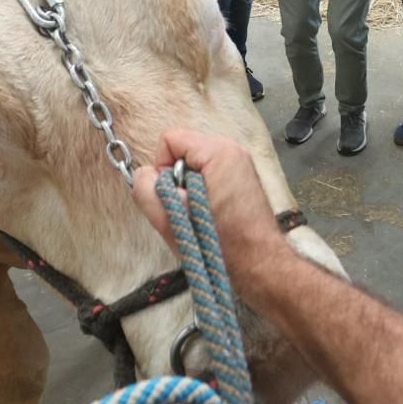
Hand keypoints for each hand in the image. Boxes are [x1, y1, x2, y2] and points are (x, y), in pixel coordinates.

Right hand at [134, 128, 295, 290]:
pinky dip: (201, 191)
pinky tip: (211, 213)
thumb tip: (144, 174)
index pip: (170, 140)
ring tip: (200, 213)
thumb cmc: (220, 245)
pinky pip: (207, 173)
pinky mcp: (242, 176)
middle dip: (176, 180)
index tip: (175, 199)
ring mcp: (240, 162)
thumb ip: (146, 190)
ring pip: (193, 164)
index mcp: (220, 152)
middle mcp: (233, 150)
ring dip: (188, 189)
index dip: (162, 171)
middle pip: (182, 151)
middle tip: (188, 210)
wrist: (258, 263)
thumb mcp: (170, 220)